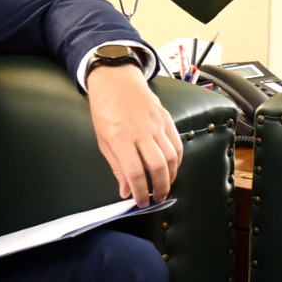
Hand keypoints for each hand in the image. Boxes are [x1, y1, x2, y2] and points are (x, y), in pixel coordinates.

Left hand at [85, 64, 183, 203]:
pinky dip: (178, 159)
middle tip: (158, 199)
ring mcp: (156, 124)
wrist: (116, 79)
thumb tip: (125, 190)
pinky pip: (177, 143)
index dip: (140, 191)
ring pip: (171, 156)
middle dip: (160, 188)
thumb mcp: (103, 139)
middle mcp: (141, 132)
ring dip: (171, 176)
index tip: (141, 202)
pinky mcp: (166, 119)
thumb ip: (116, 166)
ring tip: (165, 186)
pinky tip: (172, 168)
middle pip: (158, 166)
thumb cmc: (105, 109)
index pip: (135, 172)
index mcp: (121, 138)